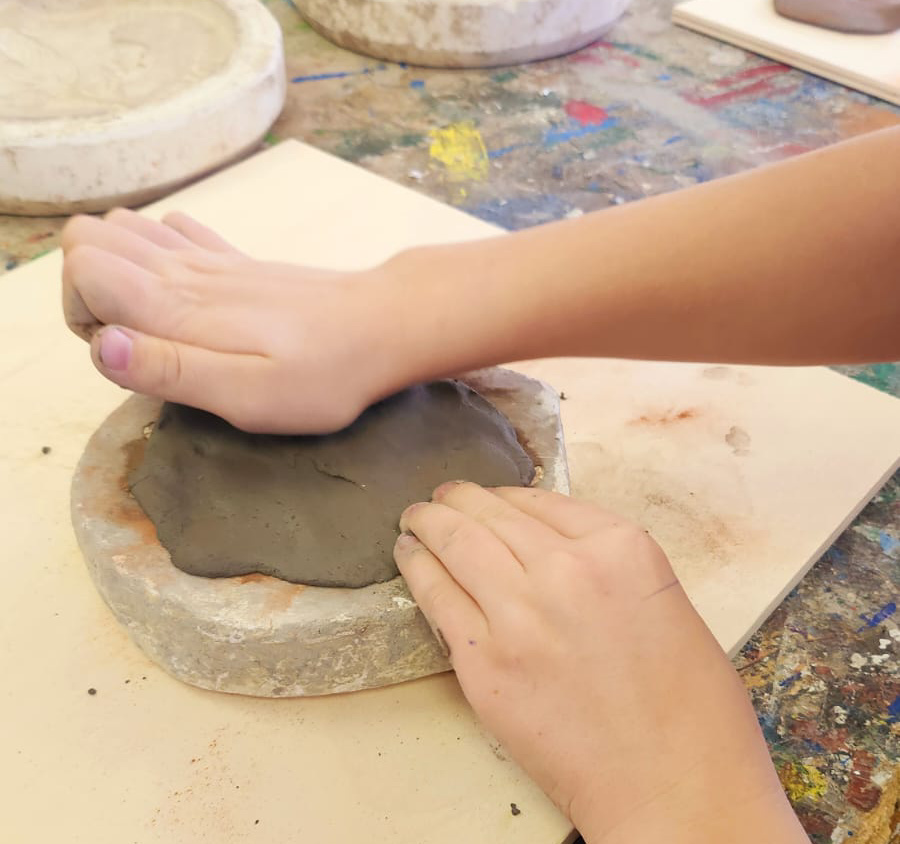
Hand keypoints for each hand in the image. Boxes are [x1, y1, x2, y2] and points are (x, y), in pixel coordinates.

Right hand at [61, 208, 400, 432]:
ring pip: (126, 226)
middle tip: (137, 340)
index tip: (123, 354)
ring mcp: (213, 260)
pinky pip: (174, 229)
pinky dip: (158, 252)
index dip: (80, 311)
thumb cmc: (325, 373)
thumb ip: (170, 370)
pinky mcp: (239, 262)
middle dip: (86, 289)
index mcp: (180, 305)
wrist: (387, 325)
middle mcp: (186, 270)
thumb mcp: (248, 395)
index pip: (82, 266)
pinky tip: (188, 293)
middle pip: (90, 236)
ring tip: (158, 322)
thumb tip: (102, 345)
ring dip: (117, 269)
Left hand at [395, 483, 806, 843]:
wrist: (675, 789)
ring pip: (456, 544)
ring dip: (428, 524)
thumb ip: (607, 567)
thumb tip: (547, 549)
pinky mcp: (485, 664)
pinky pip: (438, 598)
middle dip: (458, 499)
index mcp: (621, 549)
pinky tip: (410, 557)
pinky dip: (419, 570)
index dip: (506, 496)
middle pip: (492, 514)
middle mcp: (566, 569)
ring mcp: (519, 616)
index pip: (541, 501)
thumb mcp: (667, 604)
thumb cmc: (692, 710)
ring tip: (414, 518)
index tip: (489, 498)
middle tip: (440, 497)